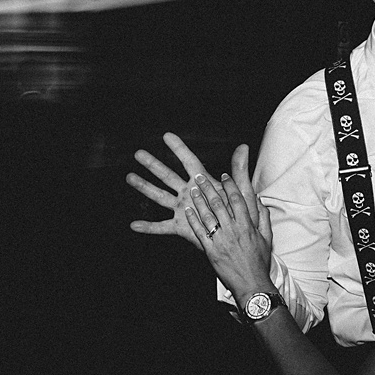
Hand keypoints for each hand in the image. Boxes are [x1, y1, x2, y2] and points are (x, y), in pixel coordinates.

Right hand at [128, 136, 264, 249]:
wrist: (238, 238)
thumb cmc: (240, 213)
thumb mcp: (240, 191)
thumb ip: (239, 169)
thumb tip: (244, 147)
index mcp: (203, 182)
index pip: (189, 161)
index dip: (179, 148)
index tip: (167, 136)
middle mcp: (189, 193)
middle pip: (167, 175)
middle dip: (153, 164)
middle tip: (138, 153)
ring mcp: (183, 209)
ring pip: (160, 196)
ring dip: (144, 187)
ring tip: (130, 177)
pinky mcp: (181, 227)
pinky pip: (161, 226)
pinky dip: (148, 227)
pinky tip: (134, 225)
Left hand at [179, 140, 276, 301]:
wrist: (251, 284)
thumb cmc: (259, 262)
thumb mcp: (266, 238)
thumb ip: (263, 218)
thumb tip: (260, 202)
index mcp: (247, 225)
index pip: (237, 199)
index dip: (230, 185)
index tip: (224, 176)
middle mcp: (233, 230)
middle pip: (219, 203)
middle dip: (209, 187)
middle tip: (200, 177)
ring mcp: (221, 240)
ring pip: (207, 215)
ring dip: (199, 201)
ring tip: (192, 189)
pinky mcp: (211, 250)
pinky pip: (199, 232)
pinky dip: (193, 220)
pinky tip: (187, 211)